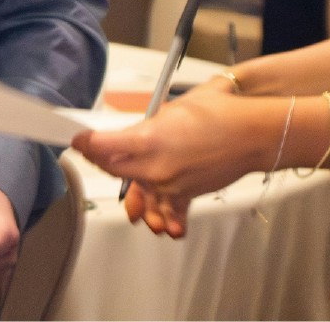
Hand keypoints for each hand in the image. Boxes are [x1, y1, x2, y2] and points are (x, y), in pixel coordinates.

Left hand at [72, 87, 264, 237]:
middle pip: (113, 170)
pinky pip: (167, 212)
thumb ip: (144, 127)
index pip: (102, 147)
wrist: (251, 133)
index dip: (86, 143)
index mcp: (148, 140)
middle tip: (92, 152)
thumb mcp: (170, 110)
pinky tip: (157, 221)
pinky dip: (163, 218)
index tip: (78, 139)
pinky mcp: (185, 195)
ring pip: (137, 192)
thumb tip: (128, 134)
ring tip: (123, 180)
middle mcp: (155, 167)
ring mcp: (169, 185)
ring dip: (130, 189)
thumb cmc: (218, 113)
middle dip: (100, 160)